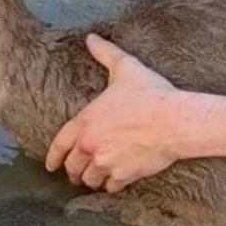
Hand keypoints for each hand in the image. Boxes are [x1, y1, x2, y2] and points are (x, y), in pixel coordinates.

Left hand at [45, 34, 189, 192]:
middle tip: (77, 171)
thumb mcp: (125, 68)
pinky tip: (114, 182)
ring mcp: (107, 162)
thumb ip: (105, 53)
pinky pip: (111, 187)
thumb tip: (91, 37)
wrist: (174, 120)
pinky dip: (111, 186)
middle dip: (74, 170)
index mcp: (86, 122)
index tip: (50, 166)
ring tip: (94, 177)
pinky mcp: (125, 175)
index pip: (60, 144)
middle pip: (74, 166)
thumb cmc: (150, 94)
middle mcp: (91, 145)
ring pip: (90, 179)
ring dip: (91, 178)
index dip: (53, 157)